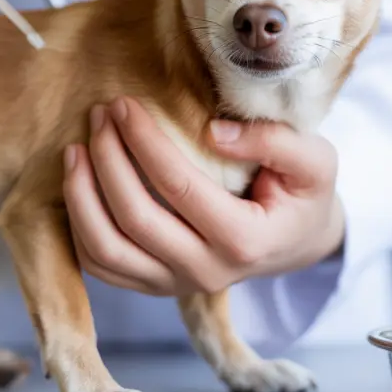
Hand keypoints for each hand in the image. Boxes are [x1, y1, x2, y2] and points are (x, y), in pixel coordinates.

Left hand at [63, 97, 344, 296]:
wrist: (296, 241)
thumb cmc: (303, 193)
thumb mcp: (315, 160)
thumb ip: (274, 142)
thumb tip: (213, 132)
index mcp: (244, 240)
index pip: (179, 188)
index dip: (144, 142)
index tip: (123, 104)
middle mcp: (206, 272)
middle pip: (134, 218)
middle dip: (107, 159)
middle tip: (99, 114)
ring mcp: (176, 285)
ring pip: (106, 249)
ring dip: (81, 195)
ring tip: (76, 148)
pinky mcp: (154, 286)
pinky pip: (101, 265)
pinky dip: (79, 226)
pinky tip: (79, 184)